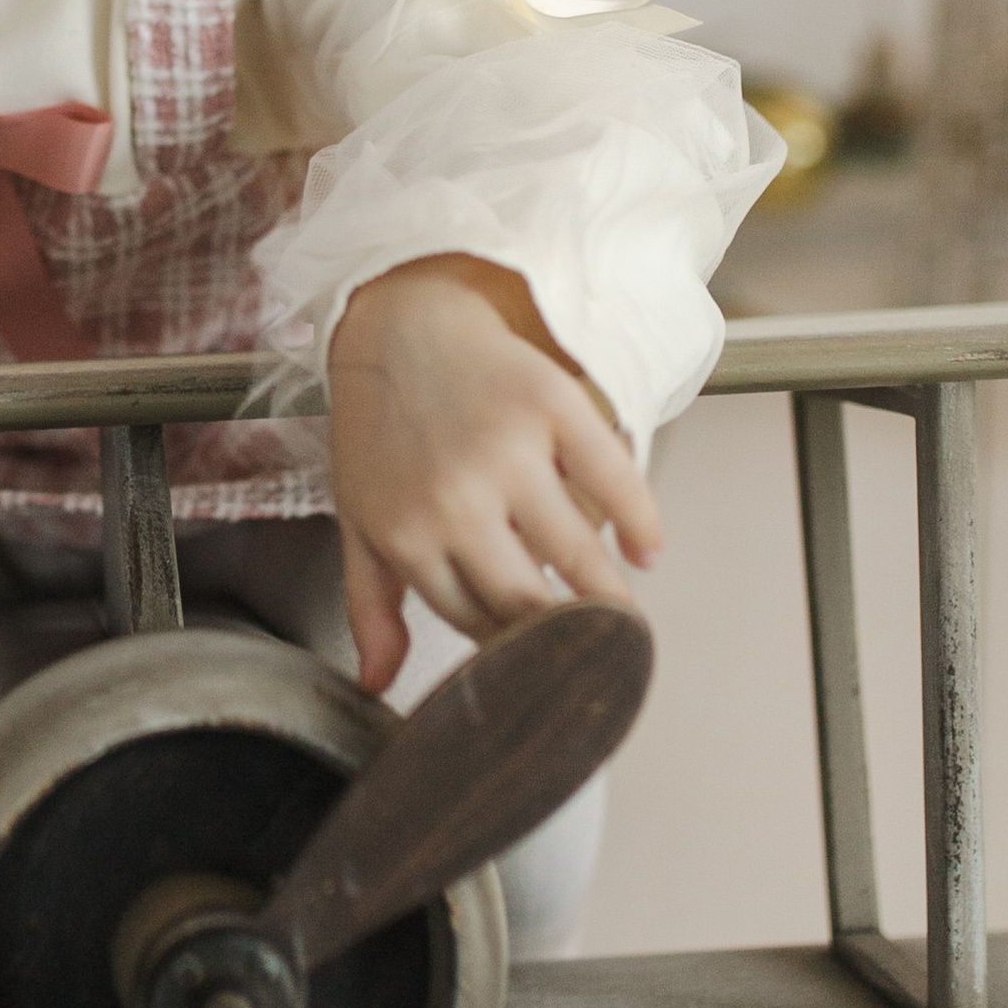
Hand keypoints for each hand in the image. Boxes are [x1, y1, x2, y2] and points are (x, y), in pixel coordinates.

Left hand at [325, 252, 659, 693]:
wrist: (398, 322)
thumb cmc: (379, 428)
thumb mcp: (359, 517)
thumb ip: (370, 606)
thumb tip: (377, 685)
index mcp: (406, 534)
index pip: (477, 622)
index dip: (516, 650)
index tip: (543, 667)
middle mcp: (456, 498)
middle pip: (531, 600)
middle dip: (571, 640)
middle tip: (603, 659)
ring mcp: (506, 450)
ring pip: (576, 551)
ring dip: (611, 597)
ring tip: (625, 620)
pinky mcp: (551, 404)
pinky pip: (613, 476)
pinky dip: (641, 520)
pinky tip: (647, 550)